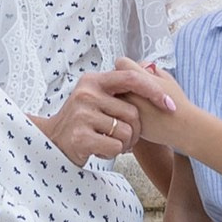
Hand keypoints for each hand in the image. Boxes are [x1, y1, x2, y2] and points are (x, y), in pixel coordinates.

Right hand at [35, 69, 151, 165]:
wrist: (51, 141)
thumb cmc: (82, 120)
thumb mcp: (94, 96)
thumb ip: (117, 87)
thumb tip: (152, 69)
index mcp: (93, 80)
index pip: (132, 79)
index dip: (154, 91)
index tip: (170, 105)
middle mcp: (86, 93)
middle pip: (132, 112)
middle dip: (136, 131)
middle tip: (128, 139)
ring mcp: (82, 115)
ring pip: (125, 132)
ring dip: (124, 143)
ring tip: (111, 143)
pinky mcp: (80, 137)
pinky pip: (115, 146)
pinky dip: (114, 152)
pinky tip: (100, 150)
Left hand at [108, 57, 189, 149]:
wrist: (183, 128)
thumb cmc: (177, 103)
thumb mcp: (167, 78)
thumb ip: (151, 69)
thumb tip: (140, 67)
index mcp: (139, 79)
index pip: (121, 62)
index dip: (127, 66)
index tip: (134, 74)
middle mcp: (129, 92)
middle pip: (114, 79)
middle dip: (122, 82)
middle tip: (134, 89)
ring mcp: (126, 109)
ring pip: (114, 96)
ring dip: (121, 96)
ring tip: (137, 103)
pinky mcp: (126, 123)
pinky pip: (117, 112)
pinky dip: (122, 110)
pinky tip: (137, 114)